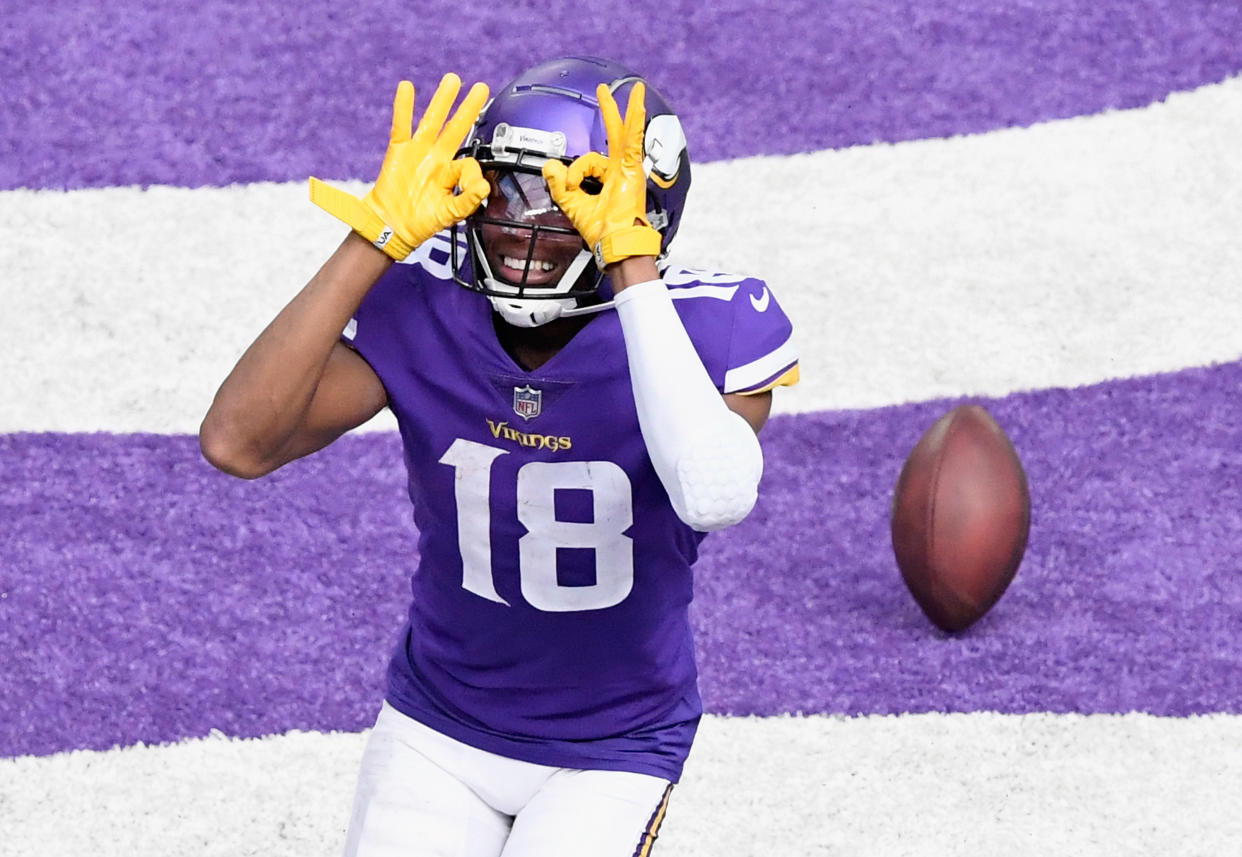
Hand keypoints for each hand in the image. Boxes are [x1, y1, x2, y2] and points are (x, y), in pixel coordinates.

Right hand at [309, 74, 490, 260]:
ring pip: (433, 120)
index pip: (469, 161)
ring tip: (453, 80)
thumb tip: (484, 187)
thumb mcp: (450, 214)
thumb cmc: (422, 222)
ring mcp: (418, 152)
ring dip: (442, 100)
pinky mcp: (399, 151)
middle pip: (456, 127)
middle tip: (482, 87)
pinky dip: (403, 107)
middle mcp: (437, 158)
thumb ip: (468, 201)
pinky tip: (406, 87)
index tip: (477, 186)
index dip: (474, 172)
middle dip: (469, 108)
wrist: (393, 226)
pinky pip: (402, 125)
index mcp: (451, 173)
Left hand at [542, 82, 661, 268]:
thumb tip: (548, 166)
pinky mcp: (632, 171)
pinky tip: (638, 106)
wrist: (614, 244)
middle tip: (603, 90)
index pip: (587, 161)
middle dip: (610, 111)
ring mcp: (629, 170)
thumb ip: (559, 186)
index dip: (574, 171)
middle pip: (615, 134)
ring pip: (626, 134)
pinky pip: (633, 142)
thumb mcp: (572, 204)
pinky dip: (636, 124)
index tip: (569, 184)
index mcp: (609, 179)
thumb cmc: (601, 231)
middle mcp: (621, 171)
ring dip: (629, 110)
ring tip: (636, 90)